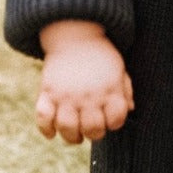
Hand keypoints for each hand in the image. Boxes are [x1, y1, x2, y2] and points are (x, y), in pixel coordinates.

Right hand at [36, 21, 133, 143]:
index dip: (114, 124)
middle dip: (93, 134)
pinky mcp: (47, 92)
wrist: (74, 34)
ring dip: (71, 137)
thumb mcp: (118, 69)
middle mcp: (88, 94)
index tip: (109, 119)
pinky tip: (52, 132)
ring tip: (75, 135)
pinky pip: (43, 118)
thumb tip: (130, 109)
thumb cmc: (100, 55)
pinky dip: (46, 129)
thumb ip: (125, 90)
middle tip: (90, 129)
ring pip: (67, 128)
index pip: (116, 120)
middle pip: (92, 129)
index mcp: (109, 89)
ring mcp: (66, 94)